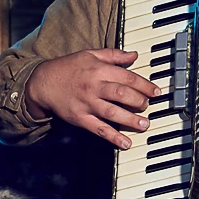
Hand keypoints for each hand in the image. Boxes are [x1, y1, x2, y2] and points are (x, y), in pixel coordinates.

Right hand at [23, 49, 160, 149]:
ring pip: (113, 113)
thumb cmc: (67, 68)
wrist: (42, 83)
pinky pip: (99, 129)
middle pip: (121, 94)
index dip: (144, 85)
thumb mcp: (89, 55)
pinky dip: (113, 137)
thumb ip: (113, 55)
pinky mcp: (80, 118)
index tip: (156, 91)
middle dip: (139, 101)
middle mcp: (94, 86)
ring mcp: (87, 104)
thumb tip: (133, 55)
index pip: (126, 77)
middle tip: (148, 106)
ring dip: (131, 120)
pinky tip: (125, 143)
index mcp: (98, 70)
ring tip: (144, 125)